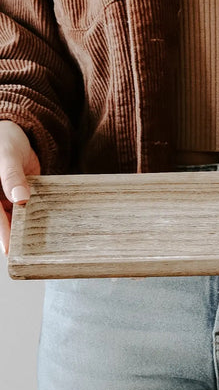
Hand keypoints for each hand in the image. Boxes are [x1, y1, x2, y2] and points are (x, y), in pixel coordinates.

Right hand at [0, 120, 40, 254]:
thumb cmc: (6, 140)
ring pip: (13, 220)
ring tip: (35, 250)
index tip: (9, 249)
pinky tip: (42, 231)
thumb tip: (19, 199)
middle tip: (24, 257)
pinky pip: (24, 211)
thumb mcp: (7, 156)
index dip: (1, 232)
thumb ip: (11, 176)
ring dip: (22, 232)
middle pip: (2, 221)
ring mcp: (5, 199)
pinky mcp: (19, 197)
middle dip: (11, 238)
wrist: (18, 132)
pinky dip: (31, 219)